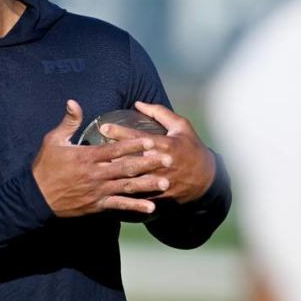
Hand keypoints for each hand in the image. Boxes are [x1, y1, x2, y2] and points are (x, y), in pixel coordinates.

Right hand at [32, 100, 171, 217]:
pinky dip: (135, 207)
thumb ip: (68, 122)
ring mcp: (98, 191)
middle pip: (127, 167)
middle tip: (168, 159)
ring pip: (127, 187)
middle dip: (149, 163)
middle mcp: (96, 174)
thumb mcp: (53, 140)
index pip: (115, 149)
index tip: (151, 140)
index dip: (134, 144)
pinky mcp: (97, 205)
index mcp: (87, 157)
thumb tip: (74, 101)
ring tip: (166, 183)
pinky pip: (119, 206)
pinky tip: (151, 207)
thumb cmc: (45, 167)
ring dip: (148, 185)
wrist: (36, 198)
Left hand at [99, 101, 215, 203]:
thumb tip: (138, 103)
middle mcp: (160, 164)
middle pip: (131, 159)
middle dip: (111, 156)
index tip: (103, 127)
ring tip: (97, 171)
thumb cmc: (192, 148)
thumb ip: (160, 113)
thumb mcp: (181, 127)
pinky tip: (107, 192)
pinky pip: (137, 197)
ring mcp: (158, 183)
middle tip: (93, 151)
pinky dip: (123, 194)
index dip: (120, 132)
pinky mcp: (158, 197)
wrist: (207, 180)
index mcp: (165, 145)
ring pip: (131, 180)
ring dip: (114, 176)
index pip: (139, 138)